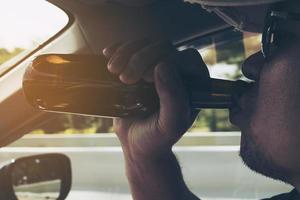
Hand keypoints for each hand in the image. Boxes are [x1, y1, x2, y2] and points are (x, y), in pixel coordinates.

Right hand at [103, 39, 208, 159]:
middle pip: (163, 47)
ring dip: (126, 52)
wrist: (136, 143)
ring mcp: (158, 68)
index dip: (165, 61)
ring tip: (113, 70)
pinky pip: (131, 48)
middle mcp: (179, 73)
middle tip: (124, 78)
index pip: (185, 58)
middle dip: (140, 58)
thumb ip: (173, 99)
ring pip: (146, 44)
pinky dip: (118, 48)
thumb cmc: (156, 138)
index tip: (145, 78)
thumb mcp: (169, 125)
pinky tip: (108, 55)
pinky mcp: (140, 67)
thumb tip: (164, 66)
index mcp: (194, 84)